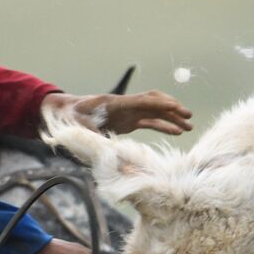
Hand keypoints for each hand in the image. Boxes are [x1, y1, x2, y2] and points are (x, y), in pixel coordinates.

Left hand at [42, 90, 192, 136]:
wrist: (64, 112)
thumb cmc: (70, 119)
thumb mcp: (79, 129)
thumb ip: (94, 138)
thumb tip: (107, 152)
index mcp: (115, 104)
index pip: (142, 101)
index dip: (159, 104)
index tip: (176, 107)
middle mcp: (125, 105)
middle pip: (153, 102)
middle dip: (172, 107)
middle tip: (189, 116)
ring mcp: (128, 112)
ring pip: (155, 112)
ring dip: (172, 117)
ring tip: (189, 126)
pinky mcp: (128, 121)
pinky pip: (150, 121)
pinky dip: (163, 125)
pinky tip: (177, 132)